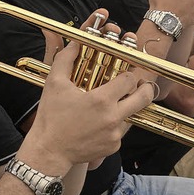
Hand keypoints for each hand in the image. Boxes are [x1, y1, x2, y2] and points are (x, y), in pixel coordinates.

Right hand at [20, 11, 155, 170]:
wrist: (48, 151)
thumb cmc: (51, 117)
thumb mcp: (55, 84)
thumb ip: (65, 59)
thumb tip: (74, 43)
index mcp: (101, 100)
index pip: (129, 79)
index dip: (129, 73)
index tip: (125, 72)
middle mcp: (113, 118)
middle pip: (144, 97)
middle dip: (145, 87)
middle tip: (140, 83)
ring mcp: (115, 134)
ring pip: (134, 115)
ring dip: (129, 106)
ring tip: (118, 102)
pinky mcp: (113, 147)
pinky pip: (122, 131)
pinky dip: (116, 124)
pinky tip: (102, 121)